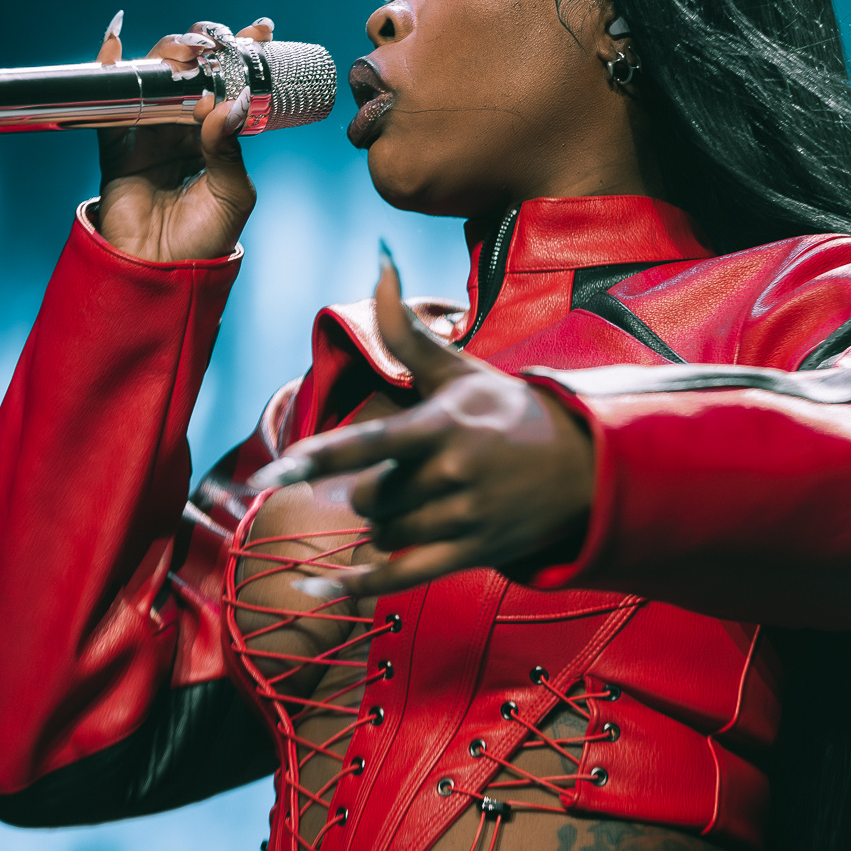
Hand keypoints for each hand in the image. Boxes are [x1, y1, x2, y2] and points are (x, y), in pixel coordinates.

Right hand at [92, 11, 272, 262]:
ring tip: (183, 50)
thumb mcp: (233, 194)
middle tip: (213, 41)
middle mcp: (184, 129)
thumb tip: (229, 105)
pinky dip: (108, 73)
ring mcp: (150, 134)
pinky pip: (109, 105)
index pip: (232, 86)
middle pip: (191, 74)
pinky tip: (113, 46)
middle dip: (202, 49)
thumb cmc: (205, 239)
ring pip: (154, 80)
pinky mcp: (117, 146)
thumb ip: (229, 150)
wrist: (162, 273)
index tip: (259, 30)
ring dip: (165, 56)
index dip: (244, 56)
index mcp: (218, 137)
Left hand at [253, 252, 595, 594]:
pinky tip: (315, 591)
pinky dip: (357, 586)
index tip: (270, 472)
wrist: (581, 467)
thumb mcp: (459, 370)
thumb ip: (406, 327)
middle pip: (371, 497)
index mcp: (443, 425)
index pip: (371, 444)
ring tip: (420, 500)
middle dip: (370, 490)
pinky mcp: (472, 552)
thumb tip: (378, 259)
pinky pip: (401, 576)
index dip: (317, 458)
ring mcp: (464, 518)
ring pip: (385, 534)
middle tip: (404, 471)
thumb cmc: (505, 412)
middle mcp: (453, 474)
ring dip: (384, 522)